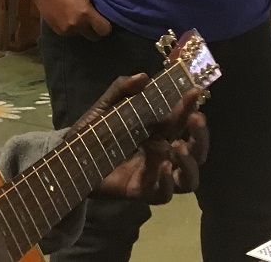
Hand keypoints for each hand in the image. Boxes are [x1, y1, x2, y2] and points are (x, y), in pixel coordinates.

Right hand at [26, 0, 111, 39]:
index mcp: (85, 14)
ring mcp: (67, 30)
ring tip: (76, 18)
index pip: (104, 30)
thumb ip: (93, 7)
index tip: (105, 23)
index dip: (106, 27)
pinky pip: (70, 33)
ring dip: (81, 29)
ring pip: (81, 35)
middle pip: (94, 37)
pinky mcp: (58, 32)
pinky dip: (71, 28)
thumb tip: (101, 15)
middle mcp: (77, 25)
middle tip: (93, 22)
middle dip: (95, 31)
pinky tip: (67, 18)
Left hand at [69, 75, 208, 203]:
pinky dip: (168, 183)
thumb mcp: (104, 106)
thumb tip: (143, 76)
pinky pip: (164, 194)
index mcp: (158, 131)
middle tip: (197, 119)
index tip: (193, 92)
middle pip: (196, 151)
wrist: (69, 160)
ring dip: (190, 162)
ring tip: (179, 147)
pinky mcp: (142, 191)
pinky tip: (164, 168)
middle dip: (201, 135)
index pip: (182, 120)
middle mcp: (163, 153)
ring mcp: (155, 174)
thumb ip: (121, 89)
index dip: (190, 106)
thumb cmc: (92, 133)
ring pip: (189, 178)